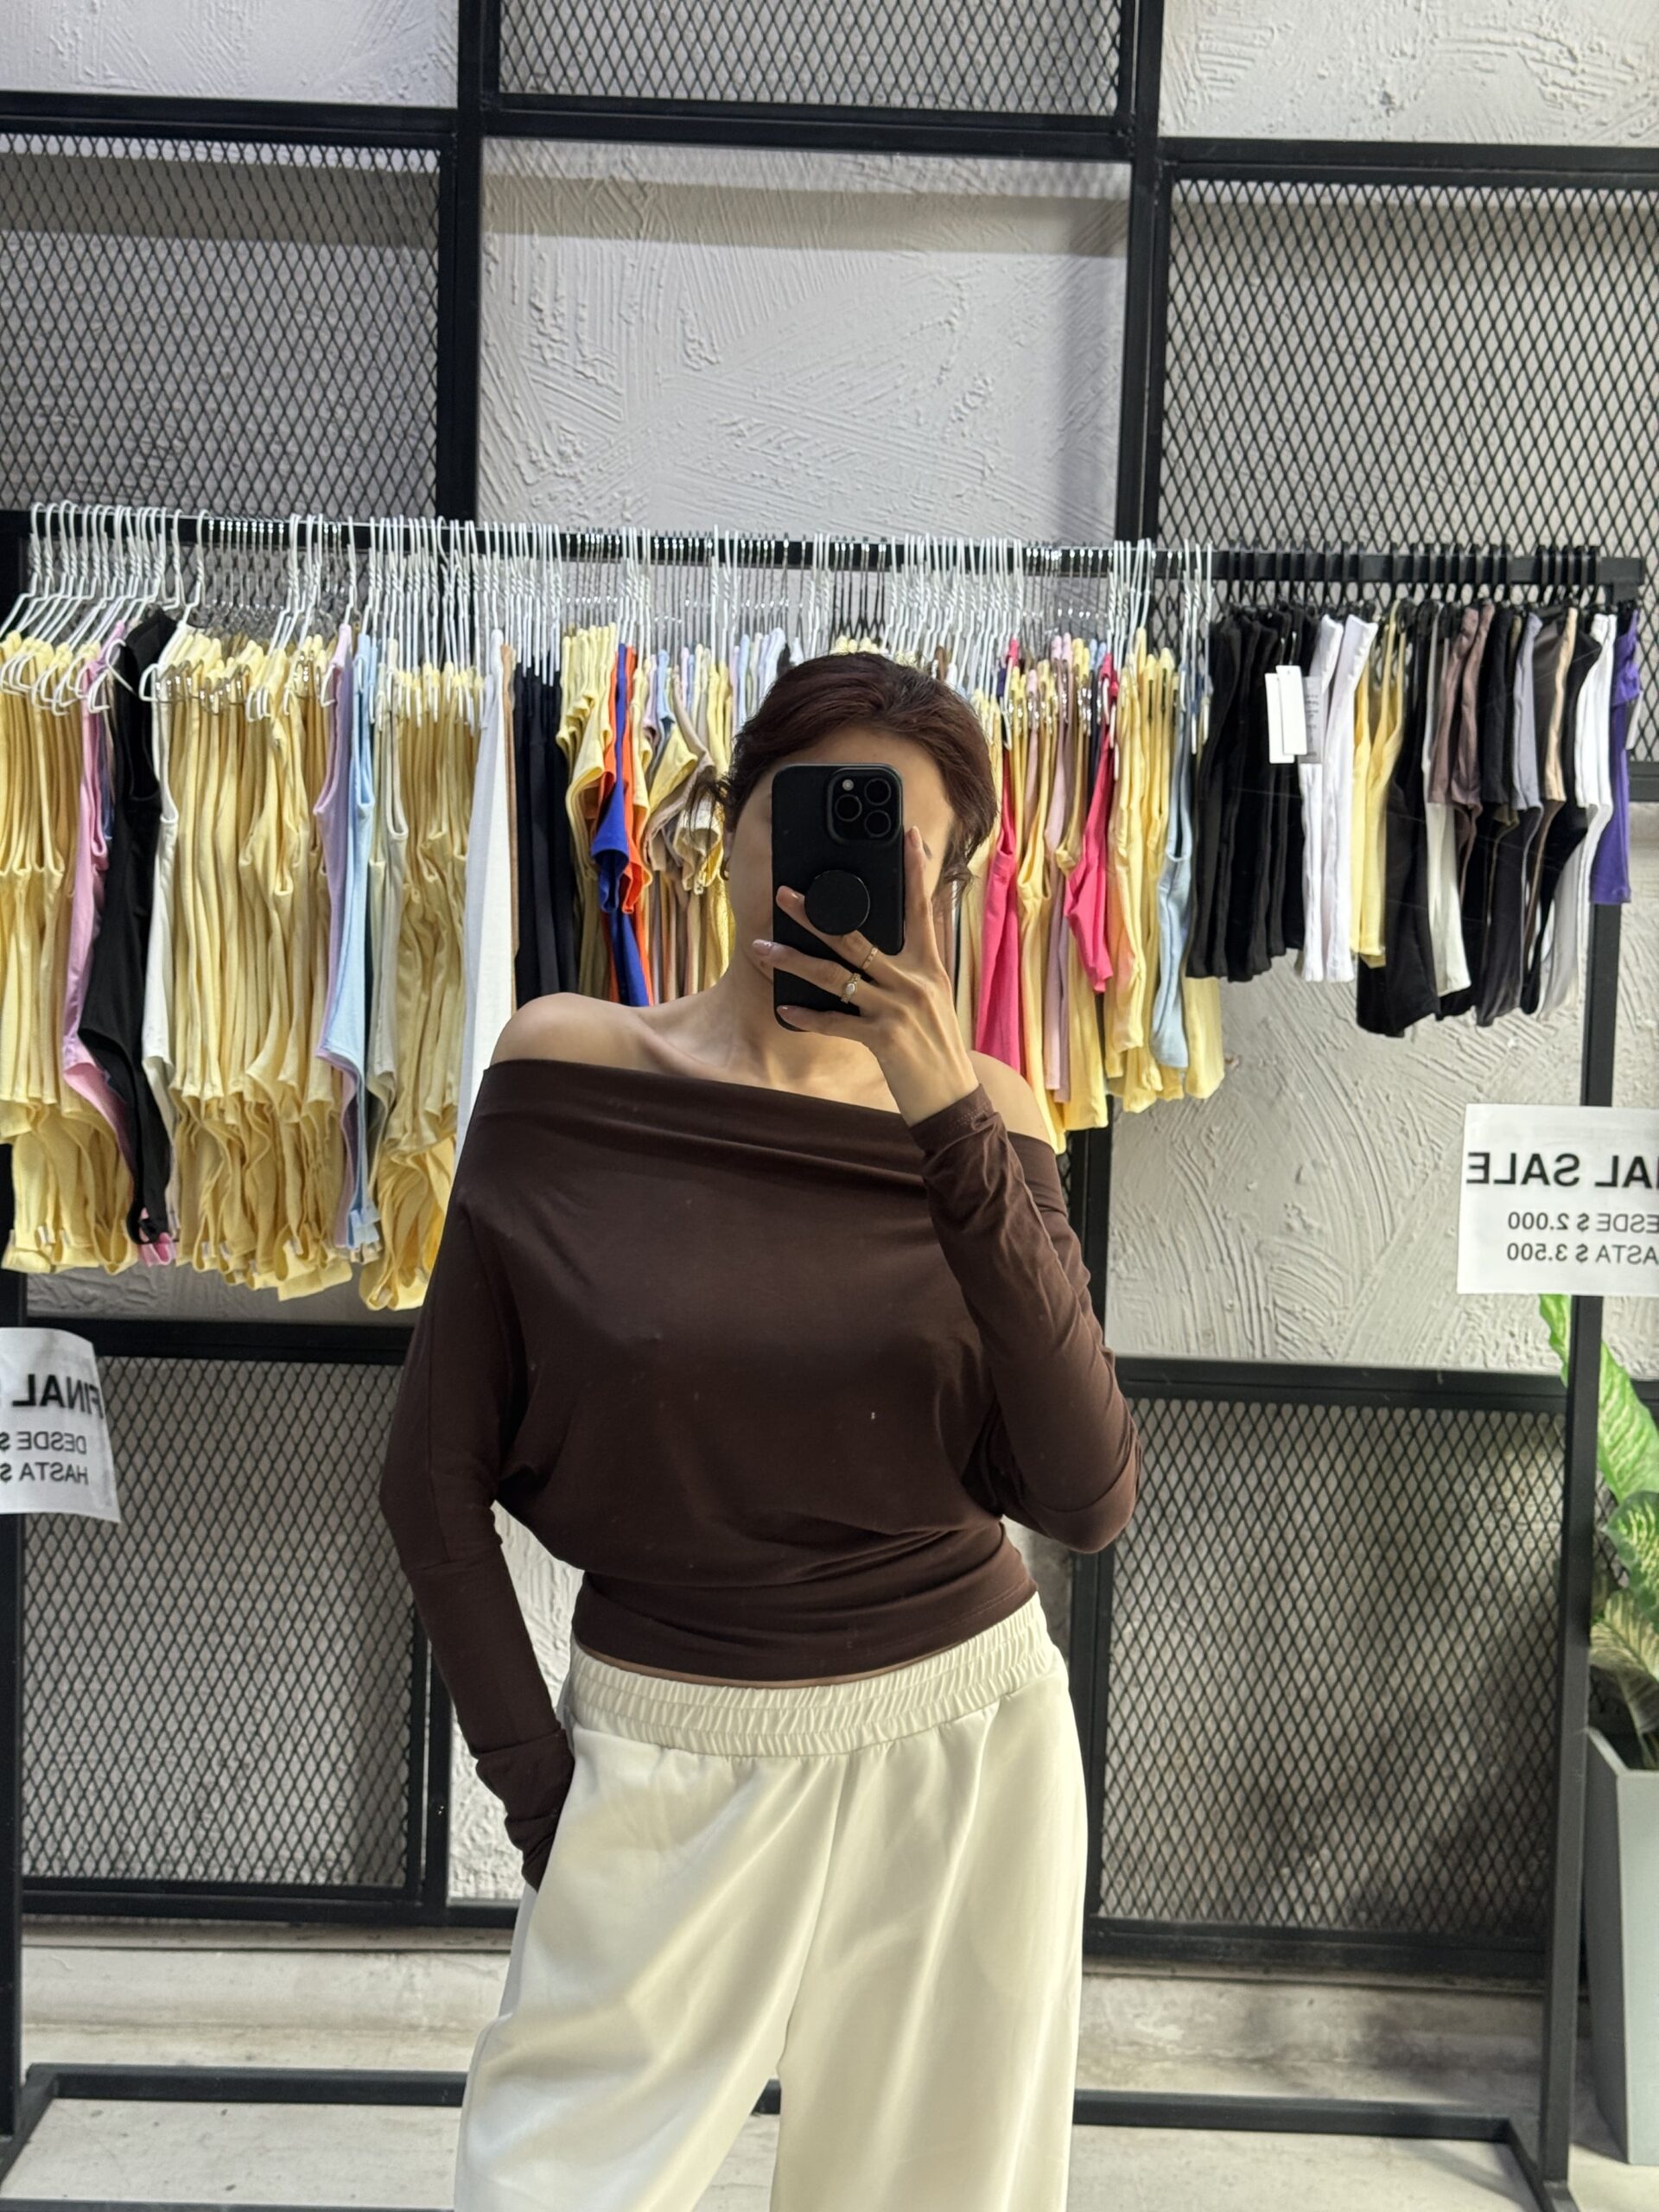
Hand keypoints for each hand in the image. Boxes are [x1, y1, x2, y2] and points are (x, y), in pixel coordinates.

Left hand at [753, 825, 980, 1125]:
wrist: (954, 1100)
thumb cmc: (936, 1049)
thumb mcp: (933, 1001)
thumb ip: (910, 971)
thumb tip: (879, 946)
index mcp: (929, 968)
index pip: (922, 910)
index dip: (915, 872)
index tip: (909, 837)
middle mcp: (914, 983)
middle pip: (857, 938)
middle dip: (816, 915)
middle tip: (785, 895)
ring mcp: (897, 1010)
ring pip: (836, 976)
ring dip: (794, 961)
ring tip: (762, 949)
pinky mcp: (884, 1040)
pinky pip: (835, 1022)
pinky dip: (807, 1016)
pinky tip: (785, 1008)